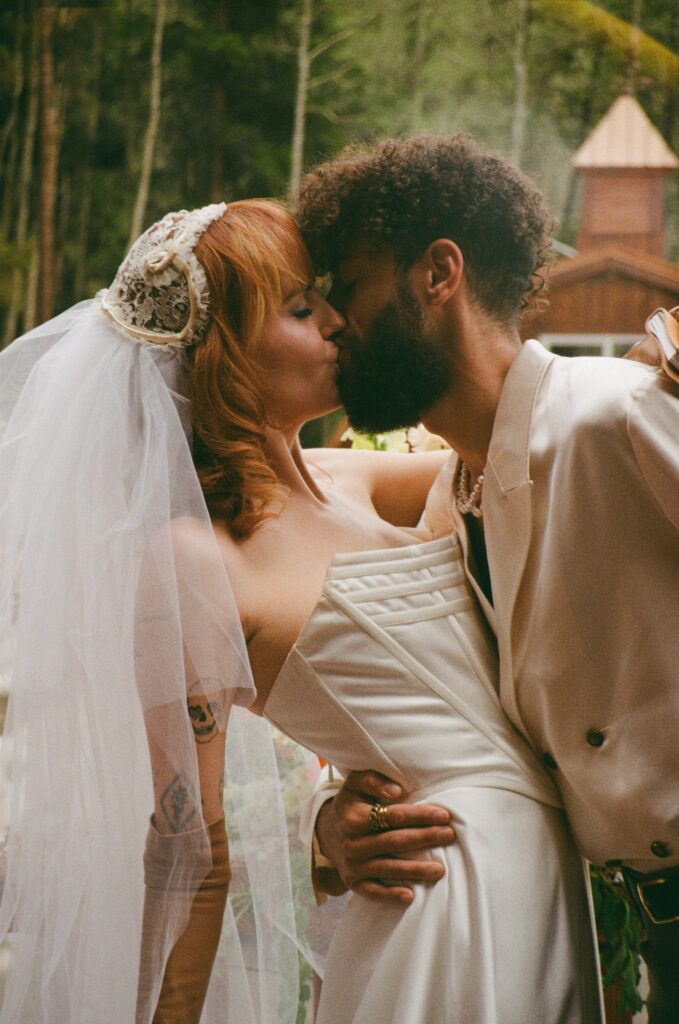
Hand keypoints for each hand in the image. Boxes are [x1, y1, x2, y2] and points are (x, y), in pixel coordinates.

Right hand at [316, 770, 454, 903]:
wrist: (328, 834)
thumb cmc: (352, 805)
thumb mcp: (355, 785)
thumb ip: (372, 780)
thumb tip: (397, 790)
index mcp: (353, 817)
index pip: (392, 816)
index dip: (419, 815)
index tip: (443, 815)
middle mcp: (352, 843)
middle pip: (394, 841)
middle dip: (424, 838)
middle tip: (449, 835)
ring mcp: (353, 865)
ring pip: (388, 868)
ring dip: (415, 870)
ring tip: (440, 869)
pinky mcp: (354, 883)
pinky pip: (373, 891)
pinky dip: (391, 894)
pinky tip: (411, 895)